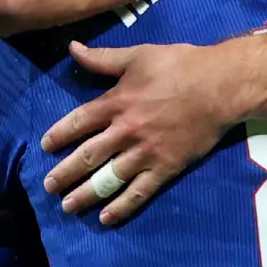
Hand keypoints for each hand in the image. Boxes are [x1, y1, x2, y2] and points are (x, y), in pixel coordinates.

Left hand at [41, 41, 250, 224]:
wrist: (221, 86)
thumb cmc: (180, 65)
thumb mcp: (138, 55)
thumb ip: (103, 58)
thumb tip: (72, 48)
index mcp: (117, 102)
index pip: (78, 122)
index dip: (59, 135)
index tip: (46, 146)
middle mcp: (126, 131)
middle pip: (88, 156)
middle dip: (65, 173)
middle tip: (48, 186)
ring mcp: (146, 153)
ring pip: (108, 179)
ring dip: (85, 194)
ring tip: (68, 206)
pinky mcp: (166, 168)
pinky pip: (139, 193)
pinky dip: (122, 207)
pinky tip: (106, 218)